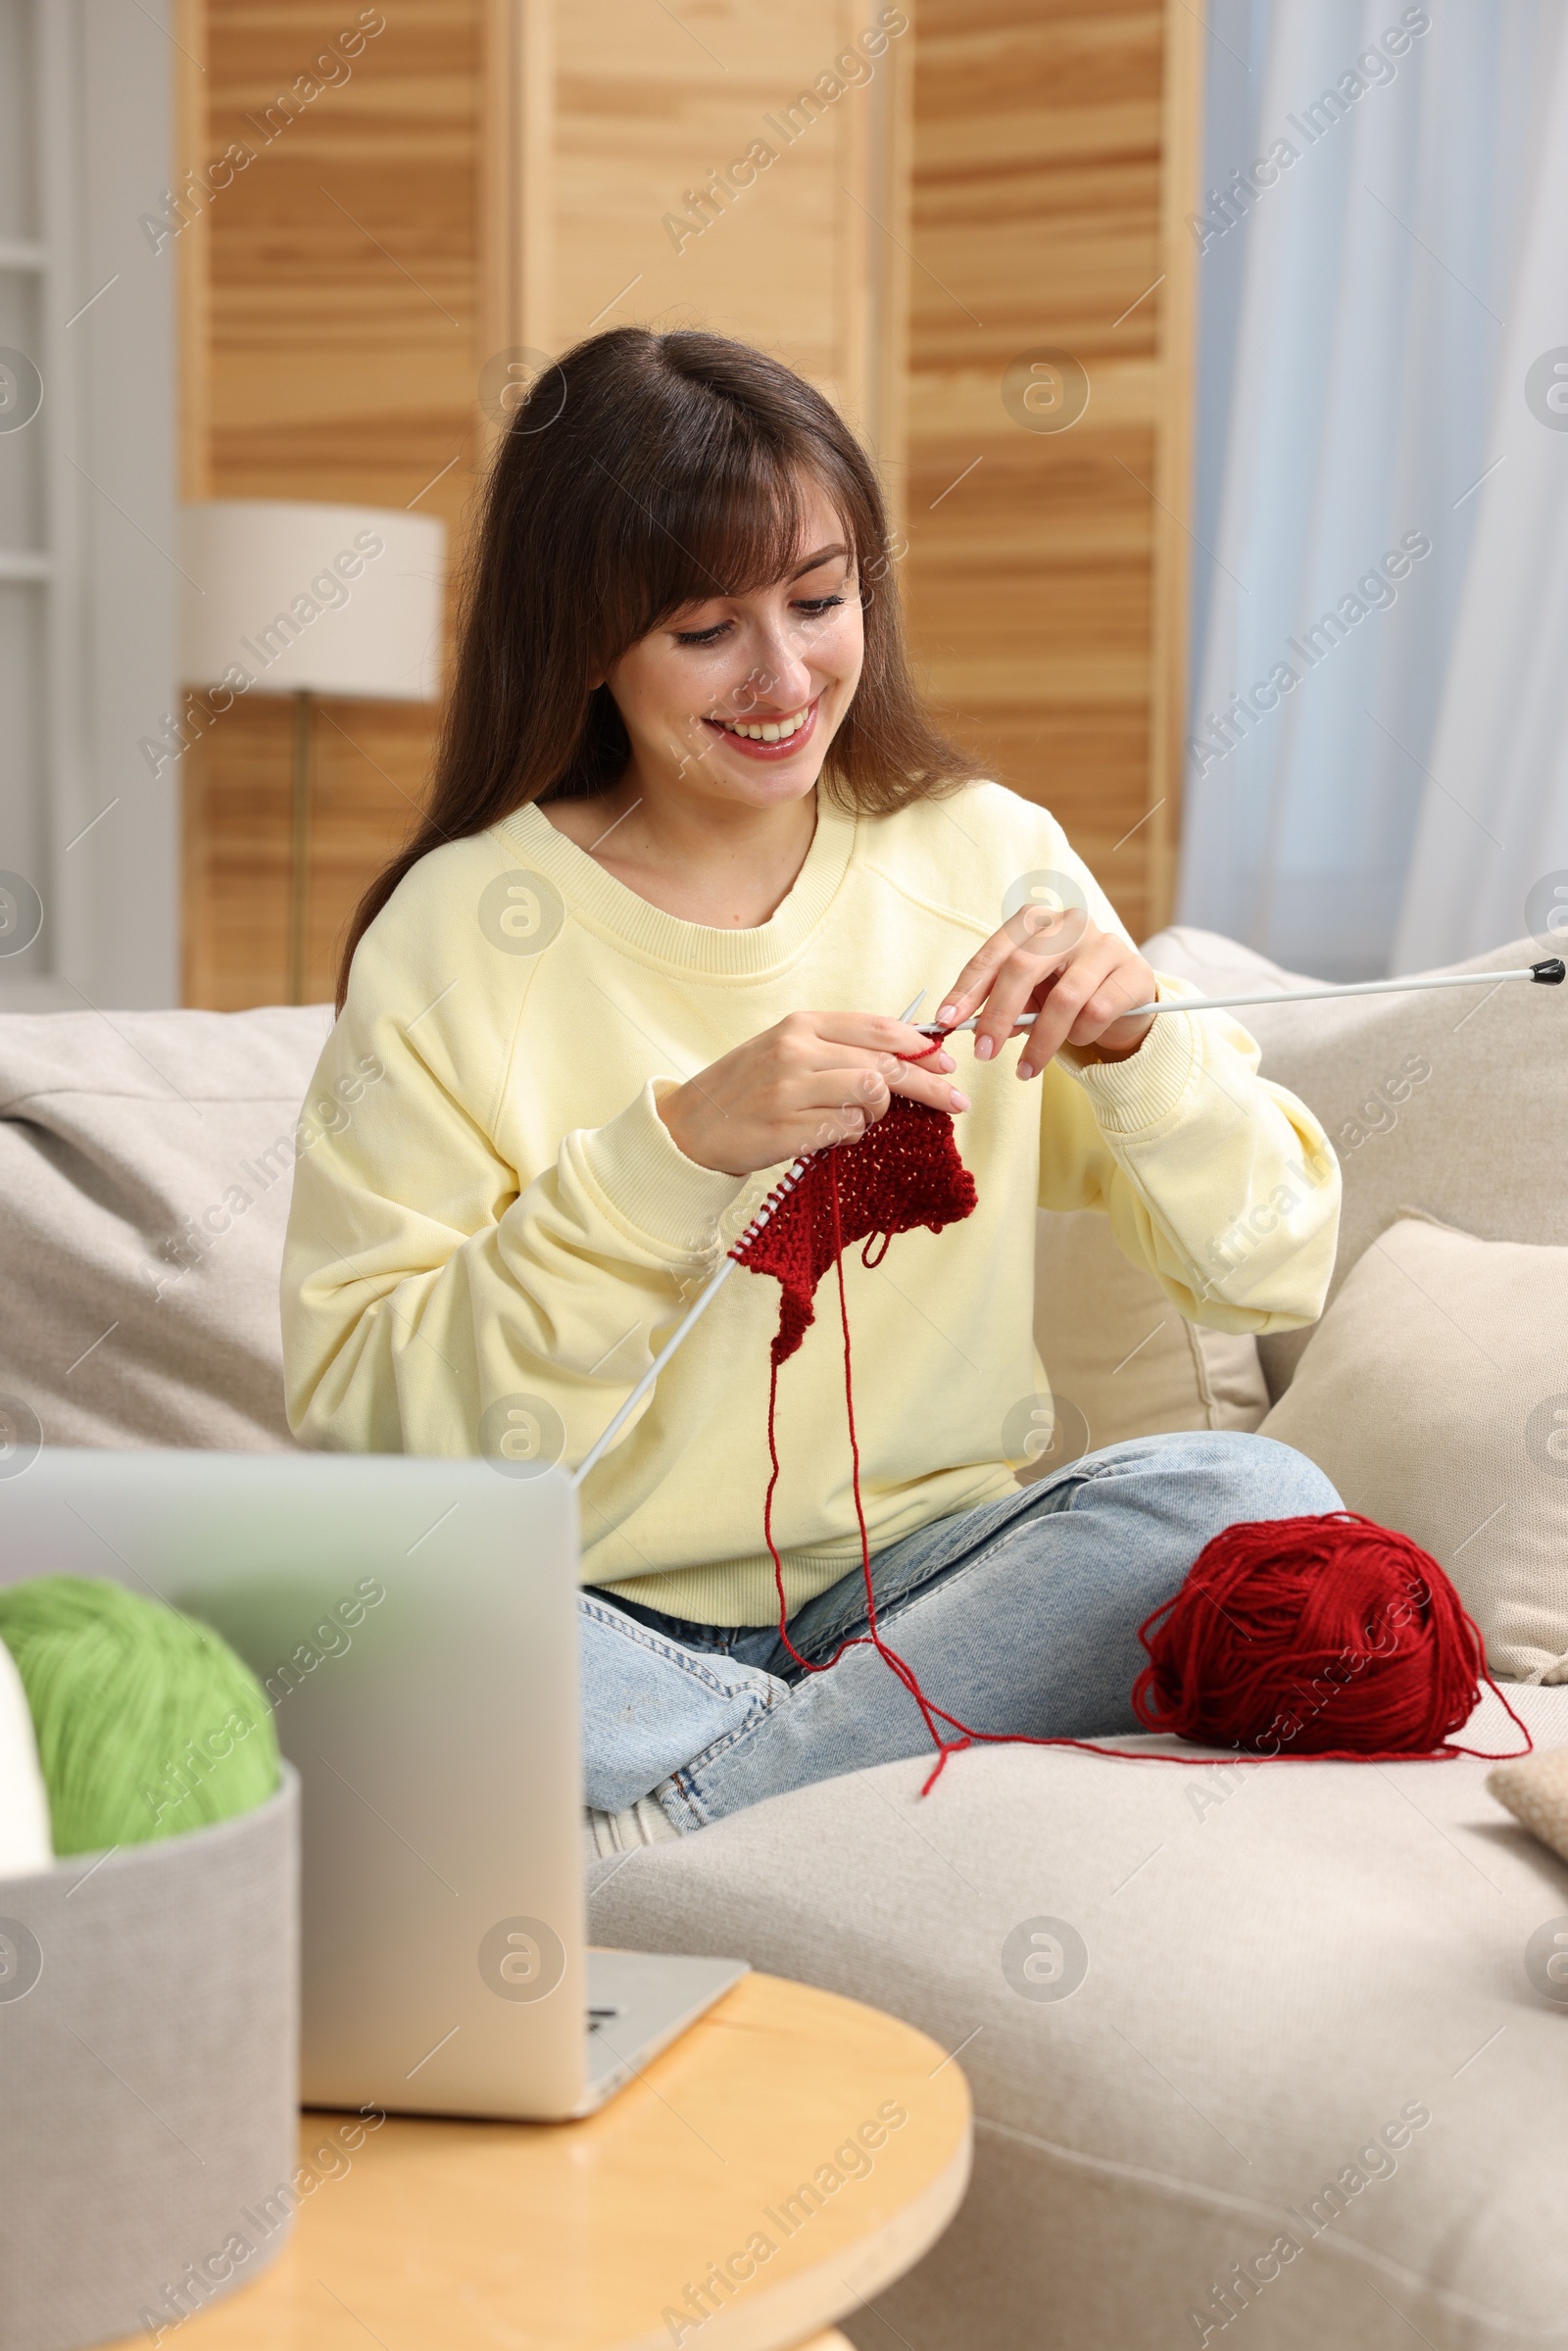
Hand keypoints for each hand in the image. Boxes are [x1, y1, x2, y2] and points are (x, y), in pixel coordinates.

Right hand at [657, 1012, 970, 1176]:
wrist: (692, 1125)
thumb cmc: (748, 1087)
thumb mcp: (788, 1049)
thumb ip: (839, 1048)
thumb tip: (906, 1054)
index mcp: (802, 1025)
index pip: (878, 1028)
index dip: (920, 1045)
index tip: (946, 1061)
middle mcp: (797, 1051)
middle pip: (884, 1064)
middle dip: (928, 1084)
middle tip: (955, 1101)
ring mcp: (792, 1090)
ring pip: (870, 1096)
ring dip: (878, 1114)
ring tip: (862, 1120)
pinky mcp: (789, 1128)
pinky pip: (846, 1130)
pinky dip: (850, 1135)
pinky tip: (832, 1134)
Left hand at [935, 907, 1156, 1077]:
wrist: (1124, 997)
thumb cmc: (1064, 991)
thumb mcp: (1028, 995)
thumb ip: (1001, 1003)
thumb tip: (973, 1026)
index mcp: (1035, 921)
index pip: (993, 954)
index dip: (967, 989)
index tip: (946, 1021)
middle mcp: (1069, 923)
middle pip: (1024, 967)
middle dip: (998, 1015)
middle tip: (984, 1052)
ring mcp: (1105, 943)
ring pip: (1064, 998)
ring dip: (1041, 1041)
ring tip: (1027, 1068)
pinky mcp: (1133, 970)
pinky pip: (1097, 1011)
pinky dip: (1080, 1034)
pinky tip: (1078, 1039)